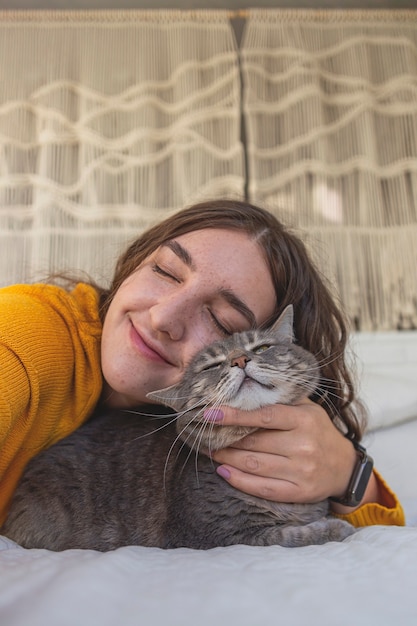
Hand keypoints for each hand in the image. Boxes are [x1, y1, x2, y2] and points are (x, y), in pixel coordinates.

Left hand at [208, 399, 358, 505]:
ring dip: (226, 458)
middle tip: (206, 434)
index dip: (235, 415)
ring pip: (253, 465)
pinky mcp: (298, 493)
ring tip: (211, 450)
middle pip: (254, 442)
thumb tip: (245, 387)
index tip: (211, 413)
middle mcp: (303, 446)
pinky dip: (238, 480)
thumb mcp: (308, 408)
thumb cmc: (319, 431)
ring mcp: (301, 471)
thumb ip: (281, 399)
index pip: (264, 416)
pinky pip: (262, 488)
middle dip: (225, 438)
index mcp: (304, 420)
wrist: (344, 467)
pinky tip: (224, 470)